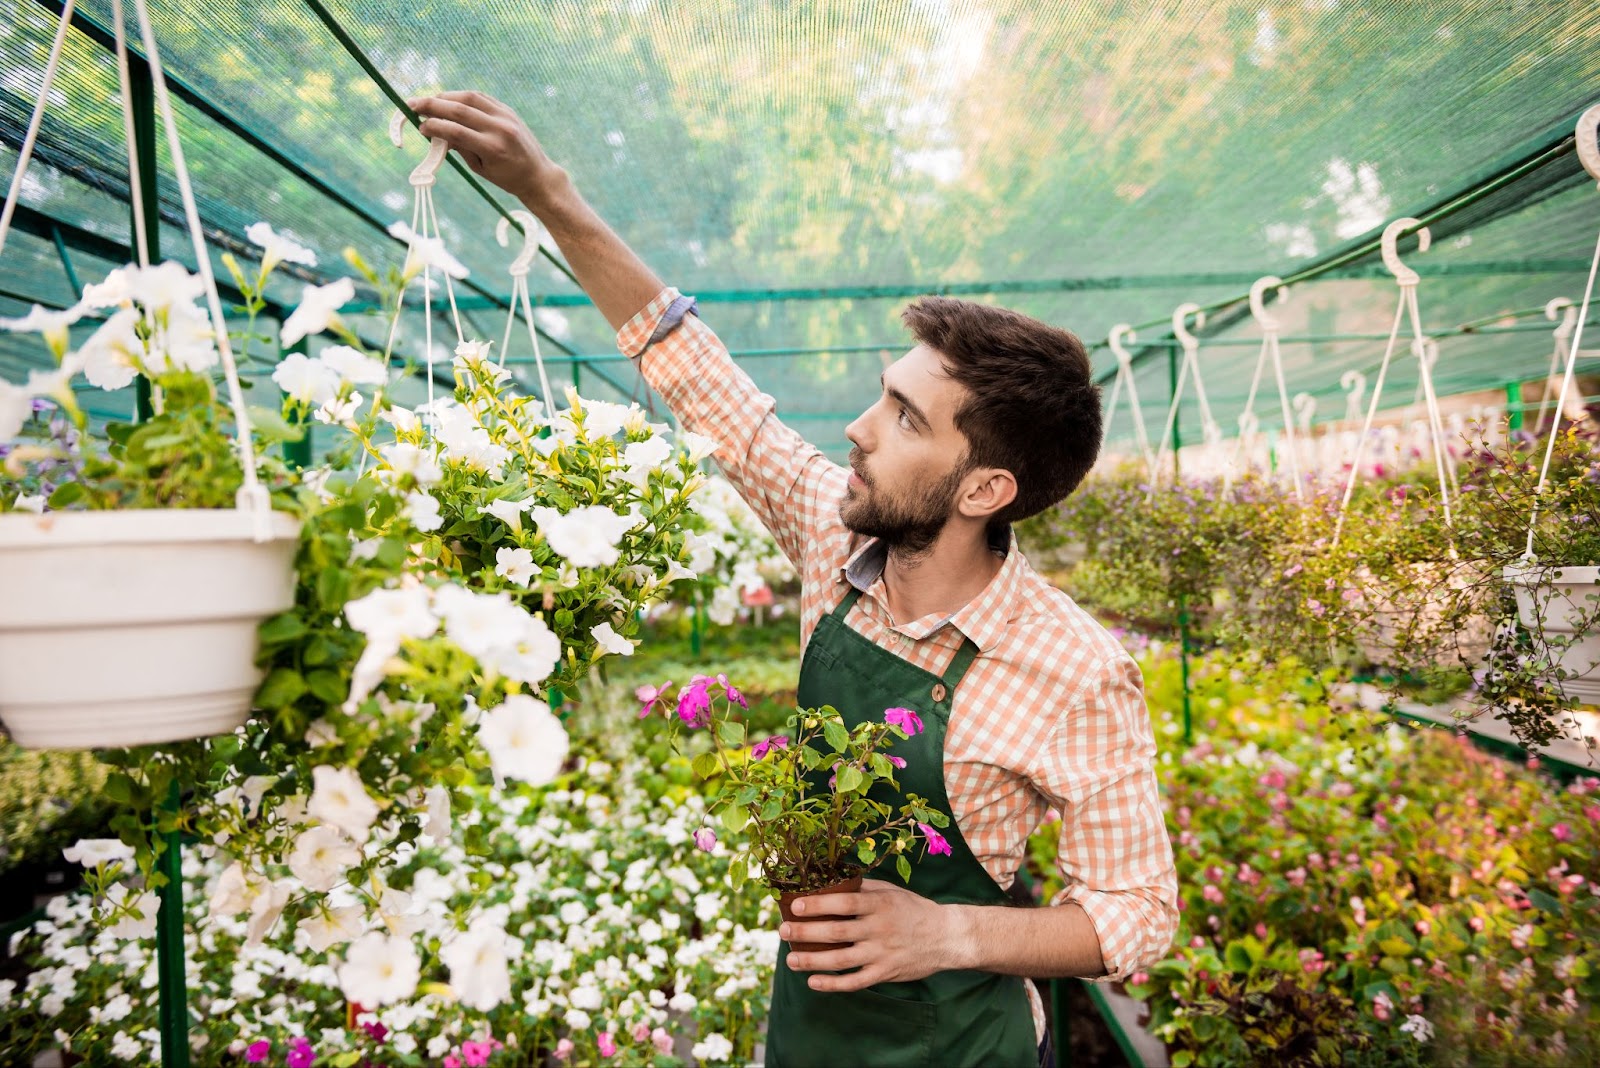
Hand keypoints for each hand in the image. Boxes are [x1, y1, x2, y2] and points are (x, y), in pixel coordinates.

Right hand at [408, 92, 565, 210]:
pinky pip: (481, 97)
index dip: (434, 126)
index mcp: (493, 148)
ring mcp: (506, 116)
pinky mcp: (508, 110)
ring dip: (446, 96)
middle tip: (412, 104)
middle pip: (459, 109)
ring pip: (469, 97)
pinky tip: (449, 100)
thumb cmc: (506, 177)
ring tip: (429, 101)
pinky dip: (462, 96)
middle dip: (432, 105)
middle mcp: (500, 128)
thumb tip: (435, 130)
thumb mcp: (480, 168)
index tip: (419, 127)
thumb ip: (459, 147)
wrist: (537, 174)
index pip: (456, 131)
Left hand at [781, 879, 967, 991]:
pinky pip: (855, 982)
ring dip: (812, 961)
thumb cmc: (913, 909)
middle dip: (806, 933)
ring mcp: (882, 954)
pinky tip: (813, 982)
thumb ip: (863, 888)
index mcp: (879, 904)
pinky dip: (832, 984)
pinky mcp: (885, 973)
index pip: (843, 904)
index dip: (818, 904)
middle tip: (783, 931)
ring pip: (841, 960)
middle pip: (836, 933)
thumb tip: (830, 879)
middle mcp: (879, 929)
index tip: (795, 905)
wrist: (946, 937)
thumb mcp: (891, 892)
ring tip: (790, 960)